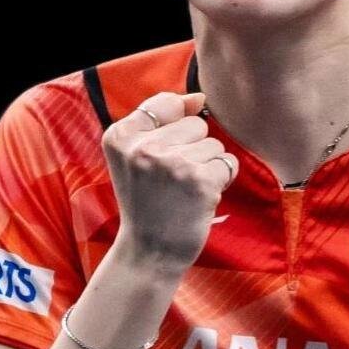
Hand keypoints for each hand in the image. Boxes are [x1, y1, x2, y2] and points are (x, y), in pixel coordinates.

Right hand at [101, 91, 238, 268]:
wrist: (150, 252)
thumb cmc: (147, 200)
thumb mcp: (136, 156)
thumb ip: (163, 119)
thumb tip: (200, 97)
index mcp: (120, 136)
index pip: (166, 103)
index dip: (174, 129)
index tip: (160, 159)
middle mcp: (143, 147)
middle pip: (196, 123)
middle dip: (193, 149)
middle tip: (172, 181)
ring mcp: (172, 164)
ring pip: (214, 144)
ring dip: (207, 166)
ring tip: (184, 191)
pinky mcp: (199, 180)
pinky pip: (228, 162)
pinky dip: (221, 180)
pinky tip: (200, 198)